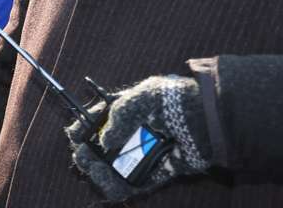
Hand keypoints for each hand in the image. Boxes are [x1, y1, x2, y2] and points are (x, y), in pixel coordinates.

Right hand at [67, 75, 210, 202]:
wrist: (208, 119)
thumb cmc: (176, 100)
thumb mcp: (143, 96)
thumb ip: (119, 115)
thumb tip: (105, 139)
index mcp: (125, 112)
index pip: (95, 121)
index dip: (82, 128)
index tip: (74, 135)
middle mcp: (132, 134)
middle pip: (99, 148)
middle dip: (85, 152)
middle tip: (83, 156)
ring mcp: (143, 155)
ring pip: (112, 168)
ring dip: (97, 171)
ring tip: (93, 169)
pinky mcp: (156, 172)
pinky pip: (132, 184)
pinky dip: (116, 186)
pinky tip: (107, 183)